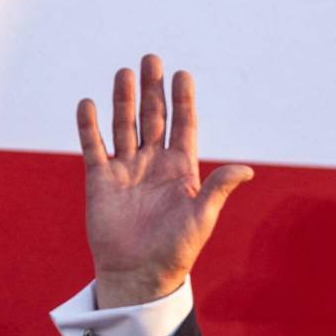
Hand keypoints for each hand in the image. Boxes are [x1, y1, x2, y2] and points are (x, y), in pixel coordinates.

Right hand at [76, 54, 254, 307]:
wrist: (139, 276)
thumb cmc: (176, 251)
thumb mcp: (201, 218)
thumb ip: (218, 189)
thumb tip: (246, 169)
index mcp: (181, 169)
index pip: (183, 125)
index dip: (183, 100)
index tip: (183, 74)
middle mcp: (153, 163)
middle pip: (153, 117)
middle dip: (153, 89)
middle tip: (152, 59)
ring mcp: (126, 169)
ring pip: (124, 125)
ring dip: (124, 99)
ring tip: (125, 73)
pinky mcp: (101, 180)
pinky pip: (94, 147)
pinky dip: (90, 126)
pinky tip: (89, 104)